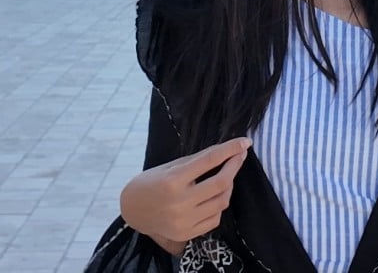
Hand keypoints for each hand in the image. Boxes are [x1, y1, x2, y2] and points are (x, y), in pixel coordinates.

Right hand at [120, 137, 251, 255]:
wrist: (133, 211)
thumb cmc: (151, 182)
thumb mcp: (170, 166)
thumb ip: (197, 161)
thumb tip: (225, 150)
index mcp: (173, 180)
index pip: (209, 160)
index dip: (229, 149)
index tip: (244, 142)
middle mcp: (180, 202)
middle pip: (220, 182)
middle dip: (235, 166)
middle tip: (240, 155)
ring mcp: (184, 221)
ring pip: (222, 201)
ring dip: (229, 186)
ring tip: (226, 176)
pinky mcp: (187, 234)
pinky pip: (215, 218)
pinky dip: (219, 204)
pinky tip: (215, 196)